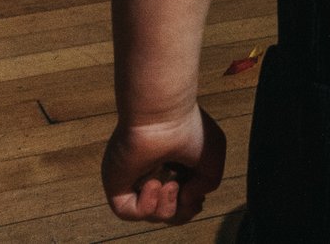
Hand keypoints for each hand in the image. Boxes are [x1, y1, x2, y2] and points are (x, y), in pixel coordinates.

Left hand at [102, 107, 226, 222]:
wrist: (162, 113)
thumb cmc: (188, 129)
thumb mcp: (212, 160)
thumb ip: (207, 185)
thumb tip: (186, 199)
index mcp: (172, 165)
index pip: (180, 200)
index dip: (192, 204)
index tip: (196, 189)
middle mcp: (151, 173)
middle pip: (167, 213)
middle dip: (181, 212)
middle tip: (184, 190)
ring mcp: (133, 179)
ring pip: (150, 215)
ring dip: (166, 208)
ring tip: (169, 183)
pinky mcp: (117, 183)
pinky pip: (128, 212)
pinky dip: (146, 205)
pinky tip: (153, 183)